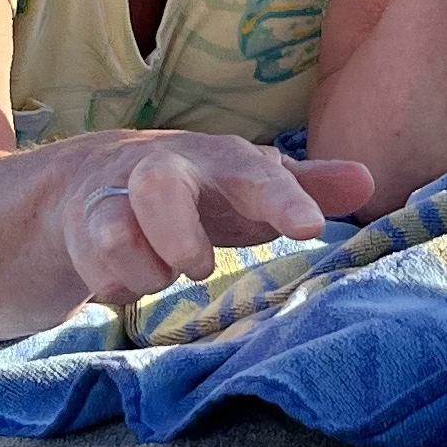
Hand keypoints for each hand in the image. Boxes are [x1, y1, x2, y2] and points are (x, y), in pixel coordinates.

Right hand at [59, 135, 373, 302]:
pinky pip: (98, 273)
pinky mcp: (80, 233)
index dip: (283, 199)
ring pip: (115, 236)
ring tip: (167, 271)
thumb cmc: (196, 190)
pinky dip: (122, 286)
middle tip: (199, 266)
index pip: (253, 172)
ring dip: (147, 270)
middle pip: (159, 186)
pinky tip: (133, 277)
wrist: (90, 179)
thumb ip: (306, 185)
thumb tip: (366, 182)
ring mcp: (112, 199)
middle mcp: (160, 169)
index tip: (312, 229)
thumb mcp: (249, 185)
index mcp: (216, 160)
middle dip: (179, 236)